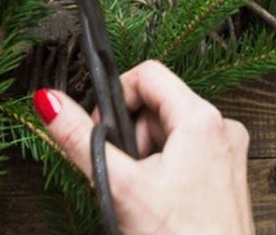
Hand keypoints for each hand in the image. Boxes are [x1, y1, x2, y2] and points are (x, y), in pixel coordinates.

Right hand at [34, 60, 254, 234]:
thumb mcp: (119, 185)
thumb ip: (78, 138)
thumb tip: (48, 101)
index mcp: (202, 119)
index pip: (148, 74)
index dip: (115, 97)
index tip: (100, 130)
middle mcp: (222, 128)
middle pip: (157, 104)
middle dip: (131, 135)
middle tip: (123, 173)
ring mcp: (227, 152)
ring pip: (170, 131)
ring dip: (146, 154)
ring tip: (141, 193)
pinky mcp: (226, 175)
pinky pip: (187, 153)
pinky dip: (165, 169)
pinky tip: (159, 201)